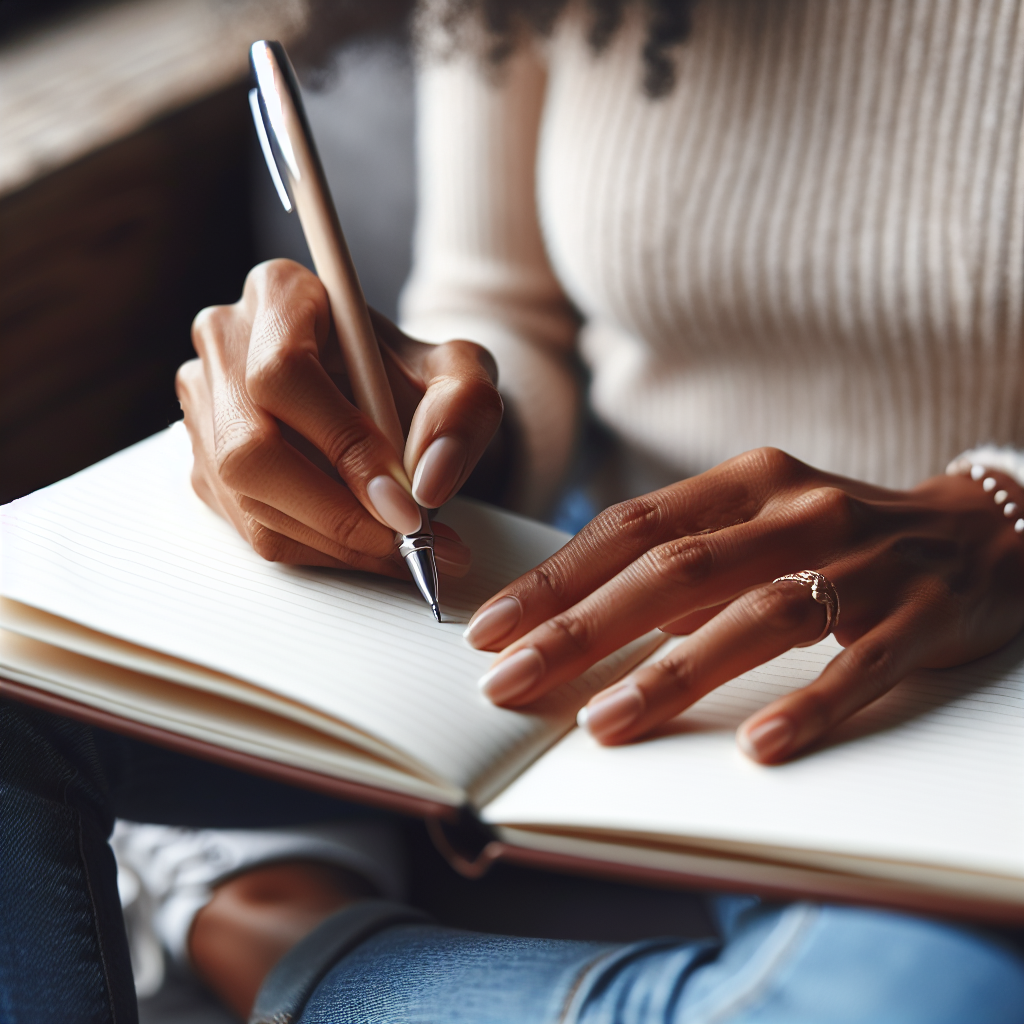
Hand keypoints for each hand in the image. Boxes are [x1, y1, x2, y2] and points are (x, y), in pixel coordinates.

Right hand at [176, 260, 502, 576]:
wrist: (390, 399)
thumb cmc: (415, 378)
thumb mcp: (463, 375)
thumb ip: (463, 411)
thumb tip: (427, 483)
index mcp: (279, 293)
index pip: (283, 373)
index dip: (341, 445)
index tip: (403, 501)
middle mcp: (224, 342)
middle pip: (249, 448)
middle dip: (335, 513)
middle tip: (406, 540)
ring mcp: (205, 406)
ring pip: (247, 498)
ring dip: (334, 542)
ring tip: (406, 551)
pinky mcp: (205, 463)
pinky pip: (250, 526)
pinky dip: (318, 550)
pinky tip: (369, 547)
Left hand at [466, 448, 1023, 762]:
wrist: (980, 531)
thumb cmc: (838, 535)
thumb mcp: (758, 523)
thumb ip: (684, 559)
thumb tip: (584, 614)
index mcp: (747, 482)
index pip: (631, 527)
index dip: (558, 577)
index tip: (491, 626)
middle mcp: (797, 510)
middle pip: (675, 570)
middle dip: (582, 628)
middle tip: (510, 681)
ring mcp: (862, 561)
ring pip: (756, 616)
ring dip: (672, 674)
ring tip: (602, 725)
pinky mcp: (920, 614)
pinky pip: (859, 665)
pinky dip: (809, 705)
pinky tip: (759, 746)